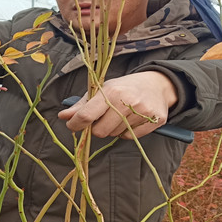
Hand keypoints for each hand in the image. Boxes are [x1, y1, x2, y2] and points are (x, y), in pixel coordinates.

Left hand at [57, 71, 178, 138]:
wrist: (157, 84)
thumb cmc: (124, 87)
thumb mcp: (103, 90)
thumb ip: (82, 105)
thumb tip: (63, 116)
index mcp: (112, 92)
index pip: (86, 115)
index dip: (75, 124)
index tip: (72, 125)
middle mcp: (127, 101)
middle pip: (100, 131)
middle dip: (97, 128)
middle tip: (103, 117)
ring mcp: (142, 112)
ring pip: (114, 135)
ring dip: (113, 128)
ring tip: (120, 115)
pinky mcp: (155, 121)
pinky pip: (130, 137)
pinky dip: (127, 132)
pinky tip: (132, 119)